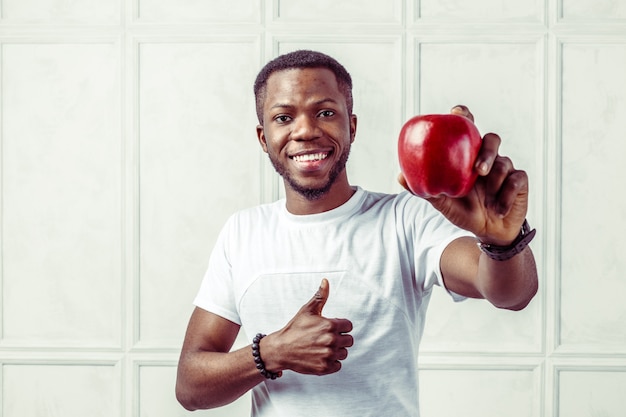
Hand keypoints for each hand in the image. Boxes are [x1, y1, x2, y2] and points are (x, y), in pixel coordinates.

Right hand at [262, 279, 353, 374]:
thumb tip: (326, 281)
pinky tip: (321, 356)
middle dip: (340, 339)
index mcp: (330, 325)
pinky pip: (338, 365)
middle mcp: (331, 340)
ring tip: (322, 347)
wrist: (281, 349)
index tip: (330, 328)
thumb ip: (320, 296)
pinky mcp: (325, 367)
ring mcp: (328, 355)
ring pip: (343, 353)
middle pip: (349, 340)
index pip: (349, 326)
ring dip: (336, 351)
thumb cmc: (294, 329)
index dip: (340, 326)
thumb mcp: (307, 310)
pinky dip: (332, 362)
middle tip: (326, 338)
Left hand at [399, 105, 528, 245]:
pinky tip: (498, 208)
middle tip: (479, 170)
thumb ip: (424, 190)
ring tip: (488, 199)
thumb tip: (400, 176)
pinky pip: (515, 181)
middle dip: (486, 151)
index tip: (458, 113)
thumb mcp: (442, 203)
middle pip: (491, 139)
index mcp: (468, 158)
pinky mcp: (518, 182)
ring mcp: (505, 168)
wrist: (488, 233)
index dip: (464, 116)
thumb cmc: (464, 212)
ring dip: (495, 182)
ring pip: (504, 163)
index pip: (468, 129)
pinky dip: (505, 196)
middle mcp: (487, 158)